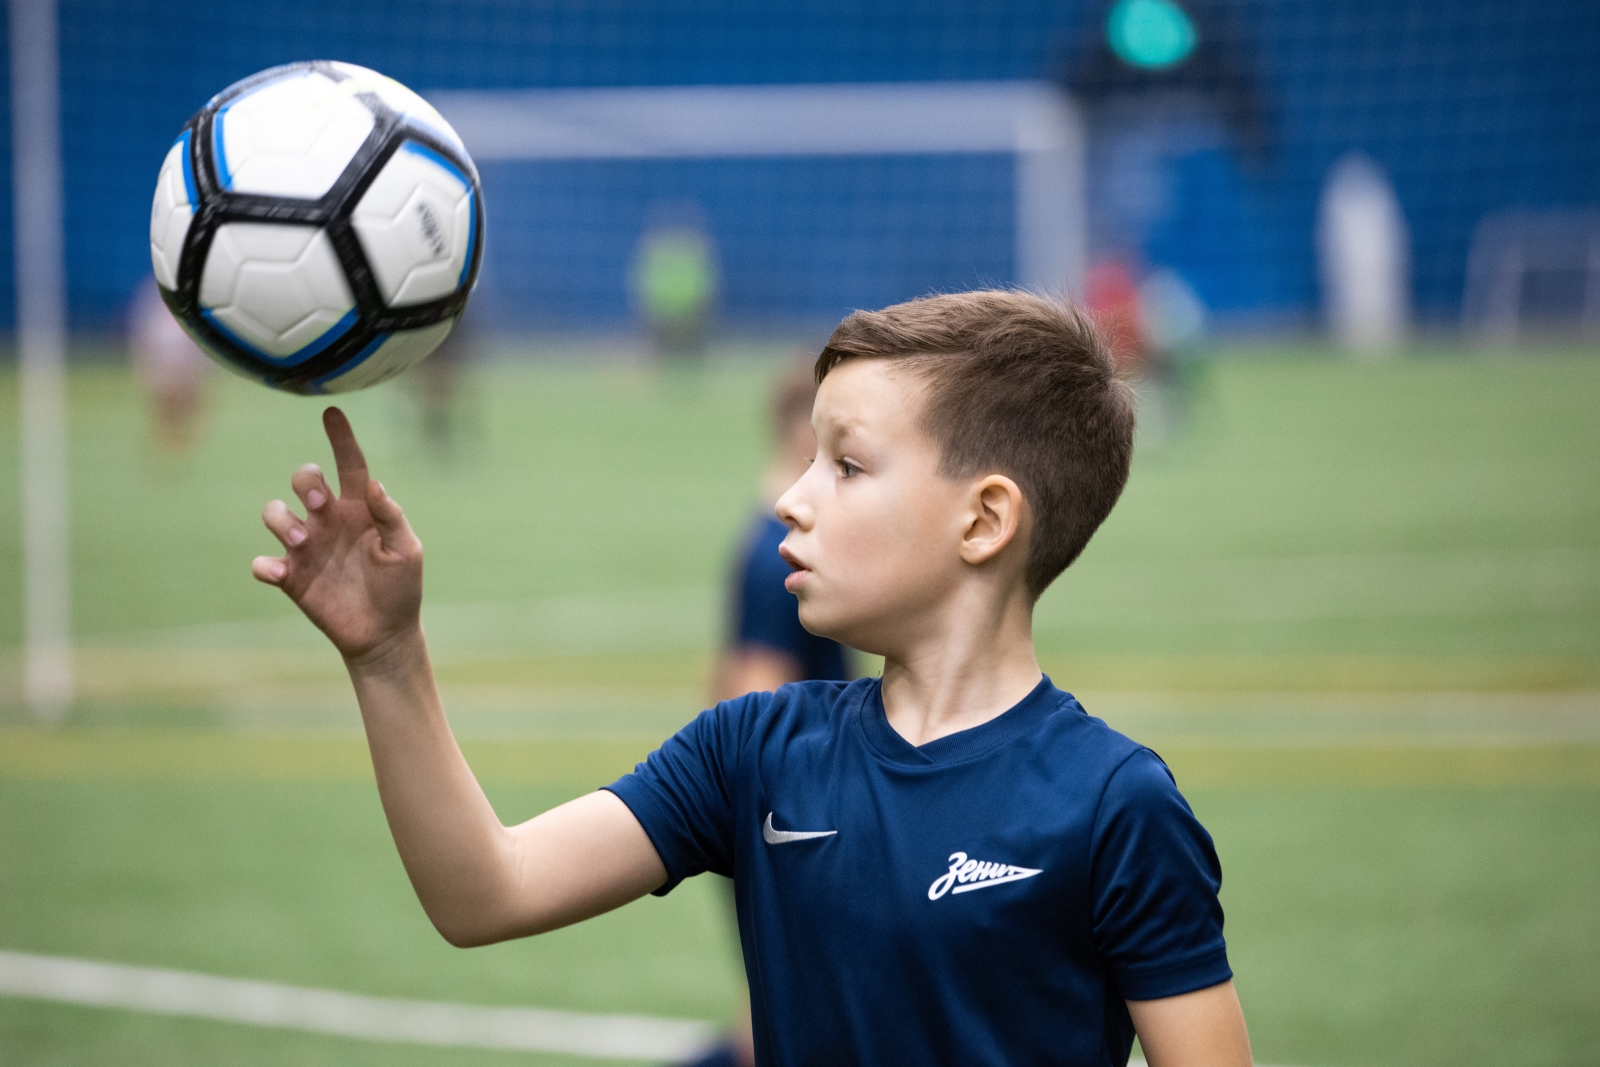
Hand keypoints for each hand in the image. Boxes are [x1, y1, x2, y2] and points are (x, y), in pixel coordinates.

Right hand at [252, 407, 422, 662]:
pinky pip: (263, 562)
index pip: (348, 466)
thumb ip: (391, 517)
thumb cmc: (400, 587)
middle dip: (305, 480)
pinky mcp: (291, 577)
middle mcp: (328, 521)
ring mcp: (307, 547)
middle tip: (320, 502)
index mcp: (359, 509)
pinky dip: (265, 564)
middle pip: (304, 479)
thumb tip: (374, 485)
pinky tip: (281, 572)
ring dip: (282, 520)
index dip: (341, 439)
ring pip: (274, 513)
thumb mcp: (406, 551)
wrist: (385, 633)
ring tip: (303, 540)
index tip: (332, 412)